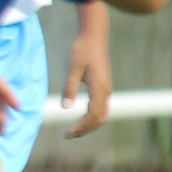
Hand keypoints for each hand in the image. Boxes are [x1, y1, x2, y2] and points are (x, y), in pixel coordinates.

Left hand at [62, 18, 112, 139]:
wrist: (94, 37)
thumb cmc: (81, 50)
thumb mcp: (72, 68)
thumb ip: (69, 88)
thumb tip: (66, 108)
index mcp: (99, 88)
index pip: (93, 115)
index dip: (81, 127)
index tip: (67, 133)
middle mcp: (106, 91)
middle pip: (100, 118)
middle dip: (85, 129)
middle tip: (68, 135)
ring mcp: (106, 89)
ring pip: (102, 114)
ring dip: (89, 125)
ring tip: (72, 131)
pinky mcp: (103, 87)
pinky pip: (100, 107)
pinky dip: (91, 117)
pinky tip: (79, 119)